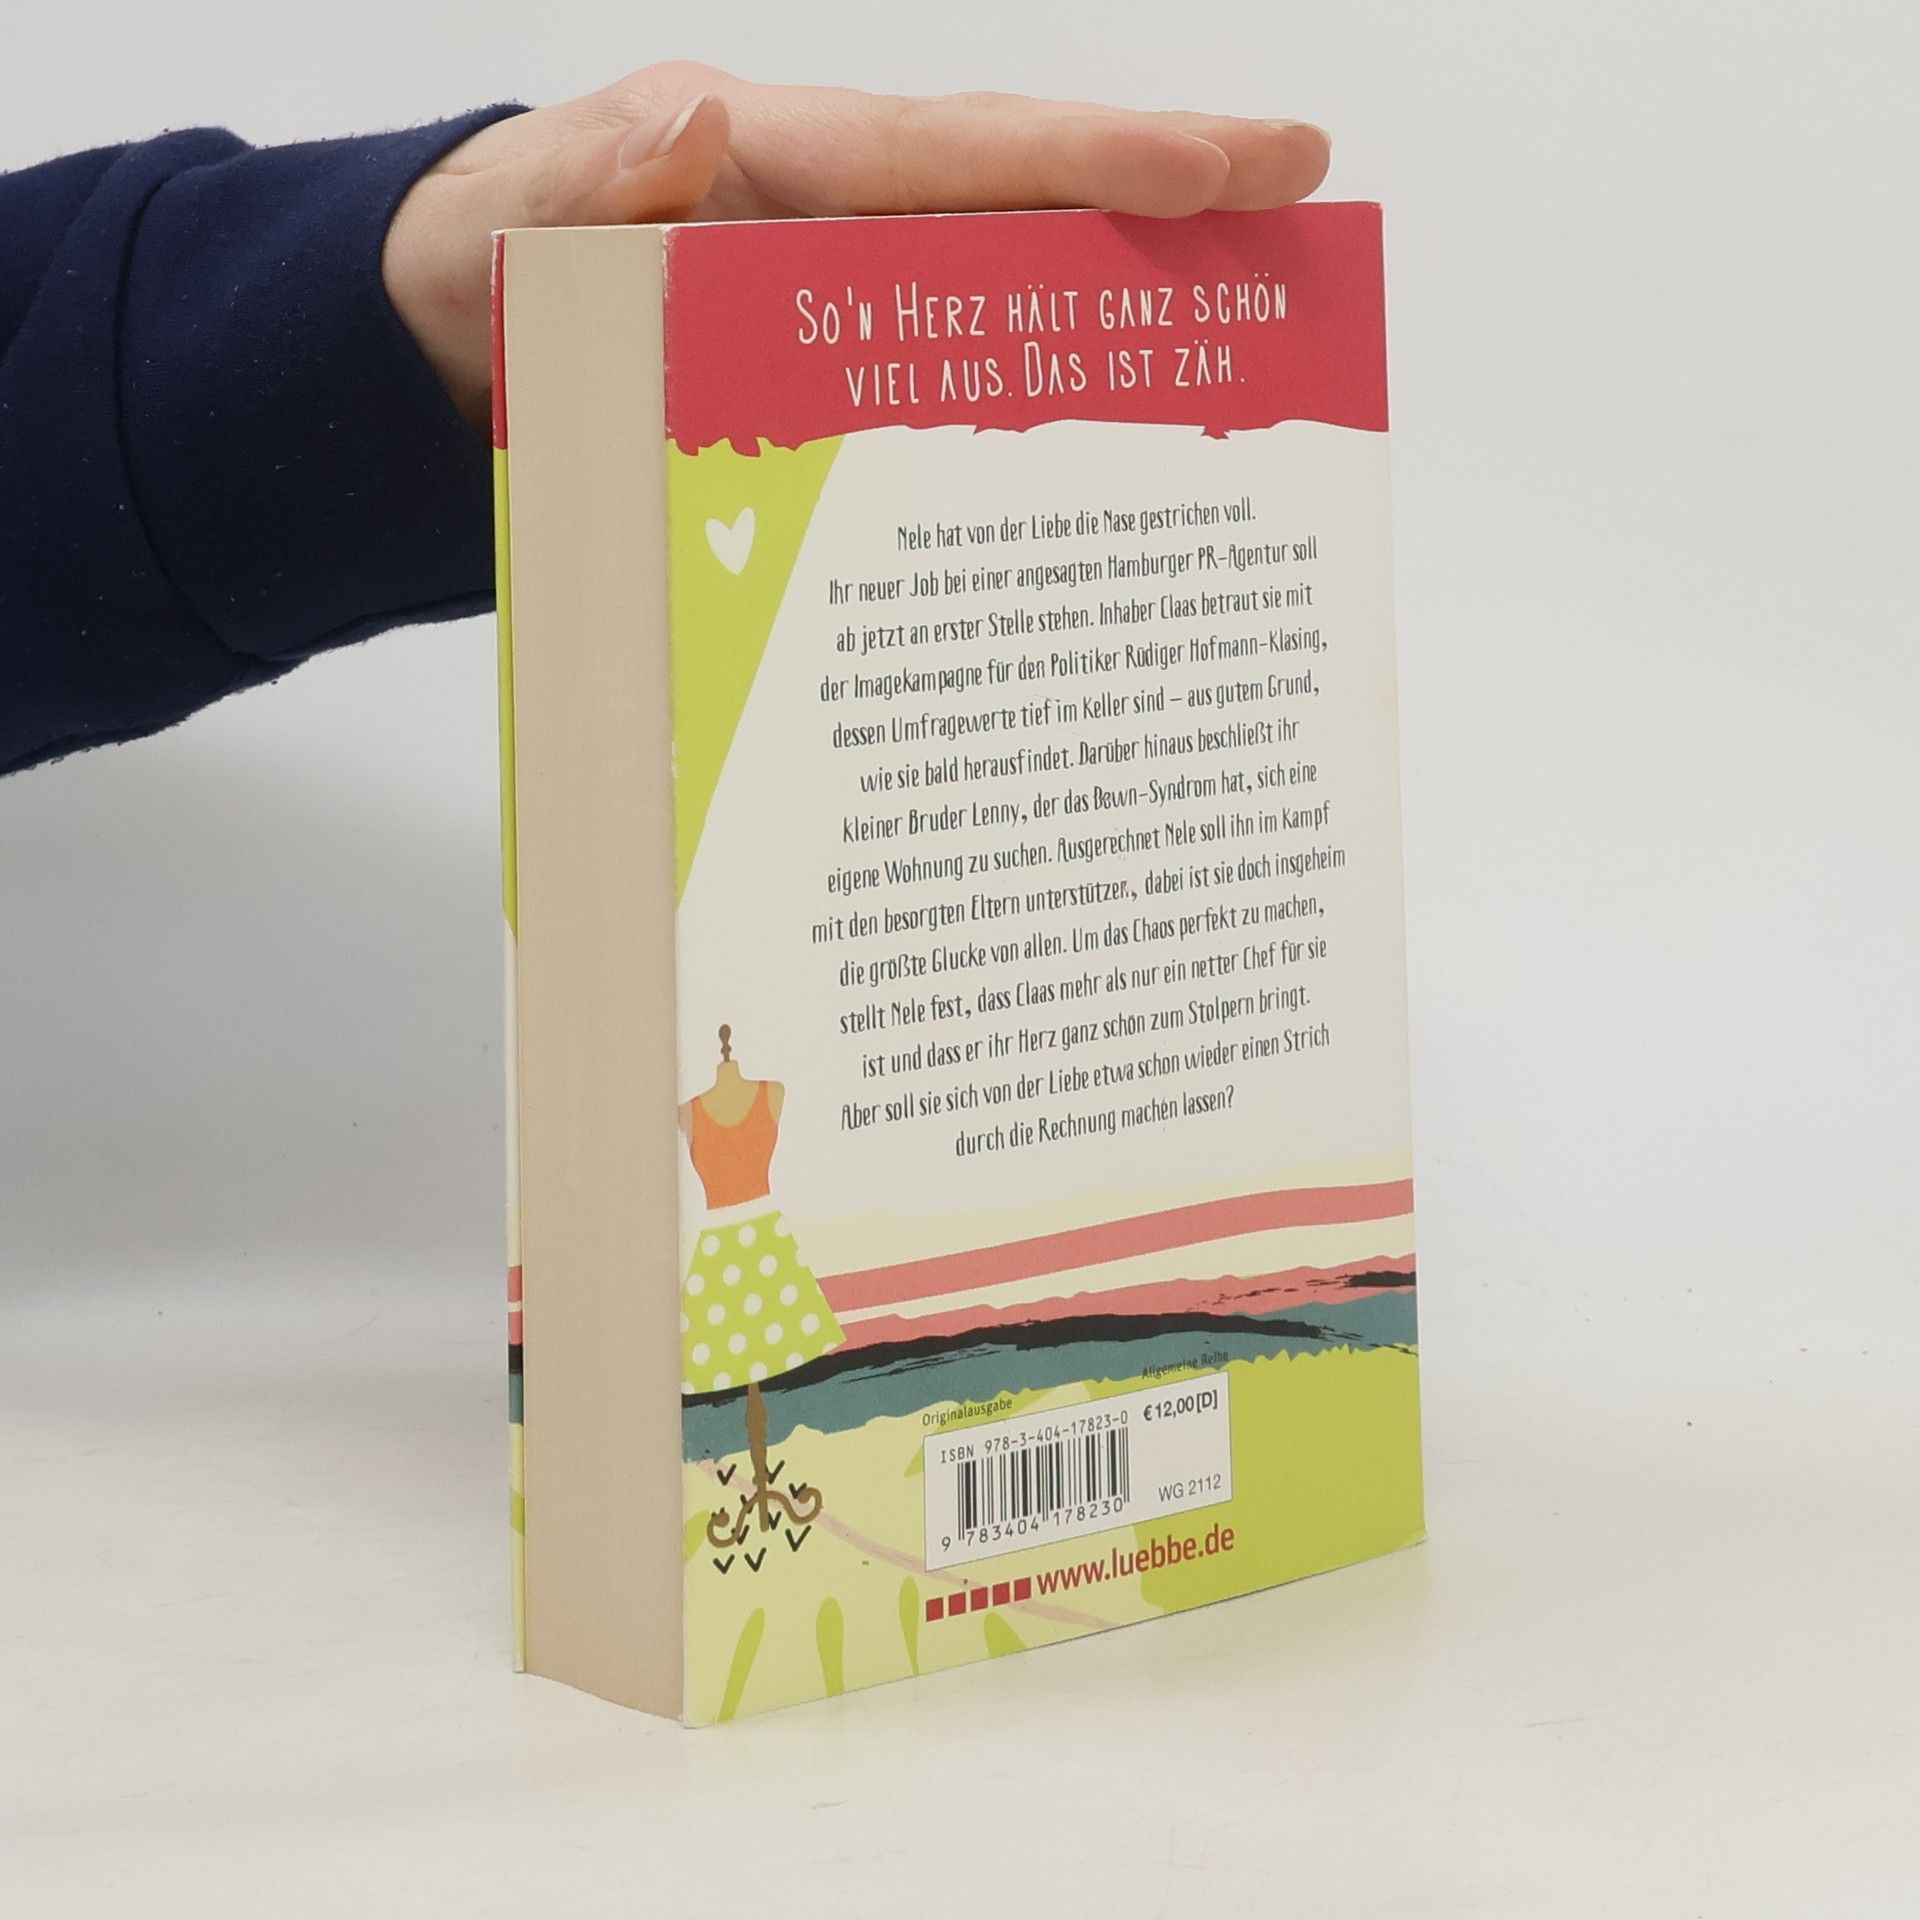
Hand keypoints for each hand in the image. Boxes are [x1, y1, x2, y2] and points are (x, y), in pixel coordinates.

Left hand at [383, 64, 1331, 430]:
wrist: (440, 363)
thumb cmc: (472, 275)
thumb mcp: (496, 227)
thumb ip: (582, 186)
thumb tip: (689, 125)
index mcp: (765, 162)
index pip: (948, 154)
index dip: (1082, 163)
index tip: (1214, 168)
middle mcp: (827, 217)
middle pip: (1018, 199)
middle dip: (1160, 196)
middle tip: (1302, 194)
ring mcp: (842, 298)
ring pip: (1007, 289)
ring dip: (1126, 301)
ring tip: (1256, 323)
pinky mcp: (833, 380)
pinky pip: (950, 380)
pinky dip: (1032, 403)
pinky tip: (1107, 453)